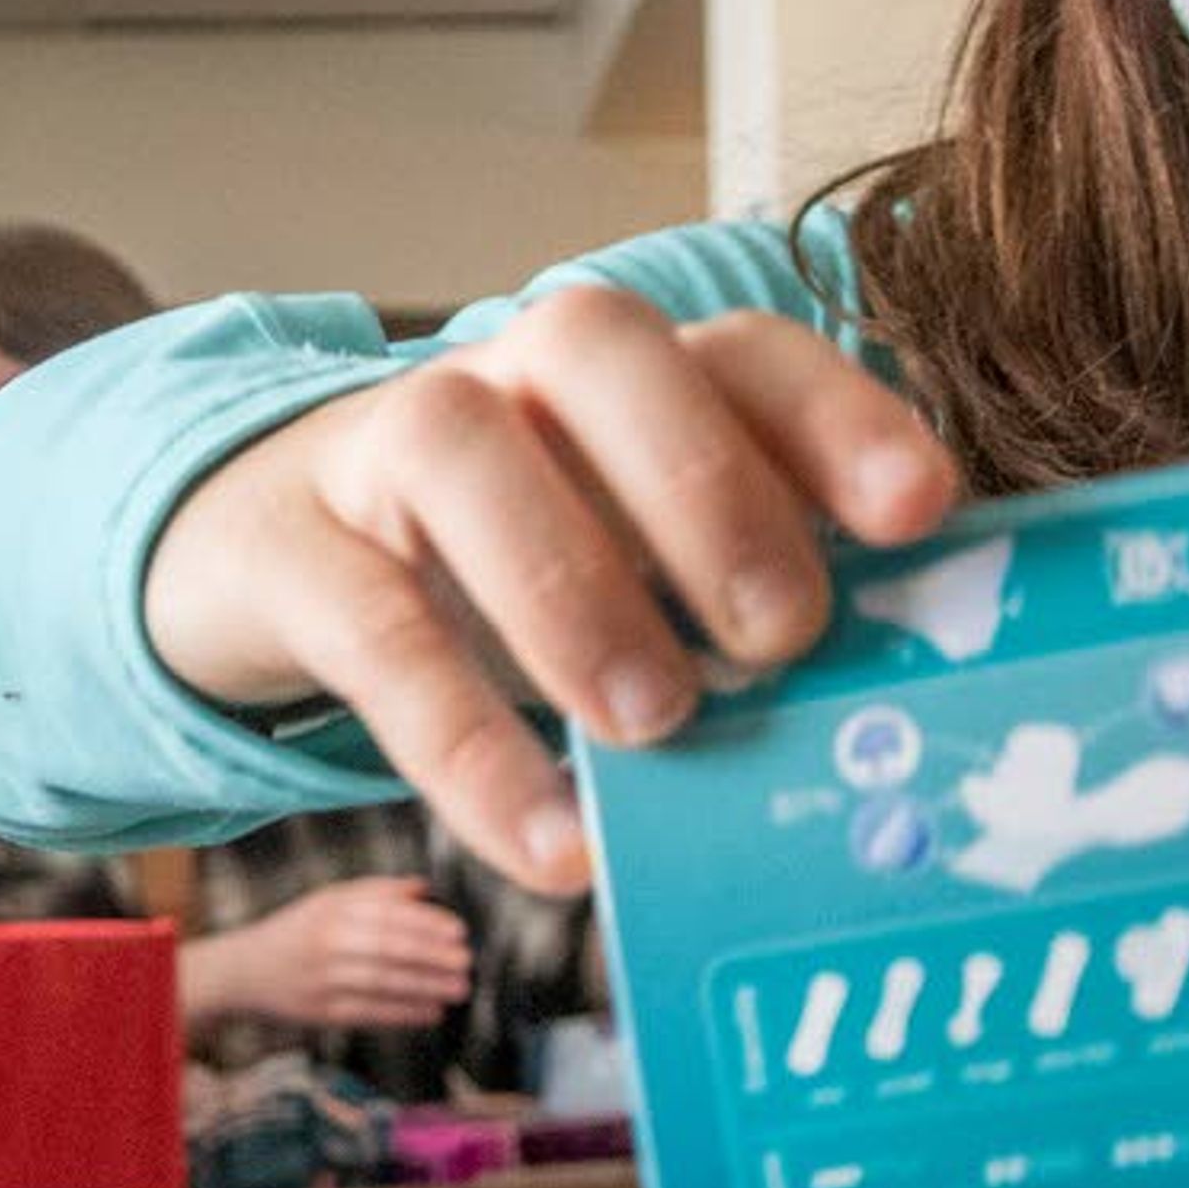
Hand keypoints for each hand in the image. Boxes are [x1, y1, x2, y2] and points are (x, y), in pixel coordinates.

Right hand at [141, 289, 956, 896]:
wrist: (265, 555)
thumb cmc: (510, 572)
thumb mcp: (629, 571)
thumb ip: (744, 611)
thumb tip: (904, 727)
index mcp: (626, 377)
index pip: (741, 351)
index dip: (838, 416)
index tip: (923, 514)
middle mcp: (508, 376)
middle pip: (599, 346)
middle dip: (707, 484)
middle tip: (780, 636)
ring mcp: (382, 446)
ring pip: (461, 448)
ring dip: (571, 583)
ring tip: (652, 721)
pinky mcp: (288, 553)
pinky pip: (370, 629)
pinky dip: (465, 741)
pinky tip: (547, 841)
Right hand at [182, 874, 475, 1032]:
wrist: (243, 971)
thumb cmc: (296, 930)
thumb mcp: (327, 899)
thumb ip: (375, 892)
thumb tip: (424, 888)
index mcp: (332, 910)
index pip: (388, 914)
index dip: (427, 924)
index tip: (459, 932)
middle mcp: (327, 942)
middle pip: (388, 948)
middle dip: (432, 956)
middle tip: (466, 963)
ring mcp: (323, 979)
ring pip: (382, 982)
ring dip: (425, 987)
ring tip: (458, 989)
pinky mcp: (321, 1012)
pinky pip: (369, 1013)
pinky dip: (403, 1014)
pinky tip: (431, 1012)